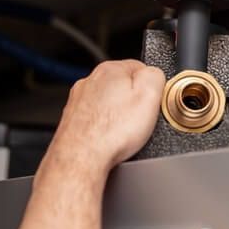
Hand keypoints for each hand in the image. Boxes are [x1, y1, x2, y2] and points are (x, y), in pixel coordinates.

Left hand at [42, 60, 165, 178]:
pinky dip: (104, 127)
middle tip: (139, 120)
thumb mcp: (150, 96)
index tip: (153, 103)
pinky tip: (109, 138)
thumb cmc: (111, 133)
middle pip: (122, 86)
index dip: (152, 87)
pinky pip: (97, 119)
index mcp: (110, 70)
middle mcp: (90, 81)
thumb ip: (155, 75)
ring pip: (108, 103)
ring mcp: (78, 100)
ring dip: (118, 116)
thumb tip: (153, 74)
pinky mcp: (73, 119)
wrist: (81, 159)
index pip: (140, 68)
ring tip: (123, 132)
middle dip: (133, 102)